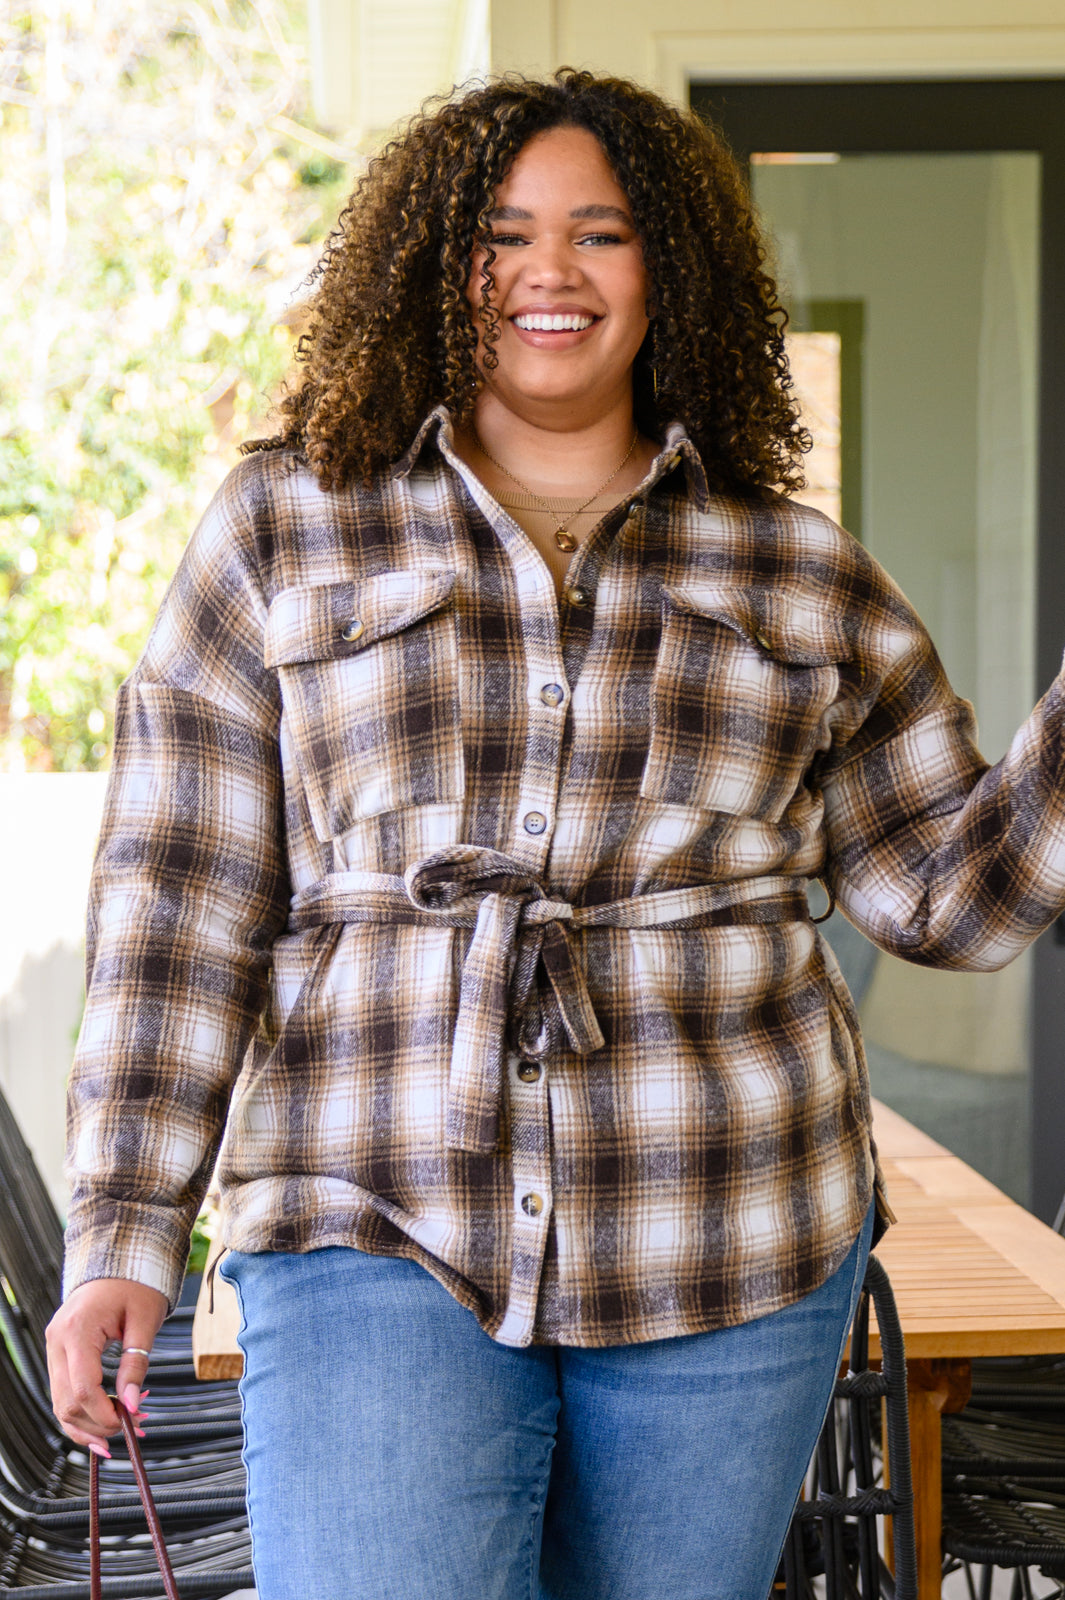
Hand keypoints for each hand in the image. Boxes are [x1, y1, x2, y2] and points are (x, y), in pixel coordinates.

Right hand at [46, 1278, 167, 1455]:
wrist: (118, 1261)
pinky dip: (82, 1409)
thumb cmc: (136, 1284)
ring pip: (60, 1403)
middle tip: (133, 1426)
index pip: (82, 1388)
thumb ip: (136, 1363)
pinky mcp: (58, 1352)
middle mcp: (57, 1341)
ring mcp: (54, 1347)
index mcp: (77, 1330)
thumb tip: (132, 1404)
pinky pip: (64, 1390)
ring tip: (123, 1427)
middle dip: (97, 1423)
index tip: (130, 1422)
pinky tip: (104, 1420)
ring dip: (88, 1423)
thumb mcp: (145, 1321)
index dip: (103, 1414)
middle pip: (66, 1402)